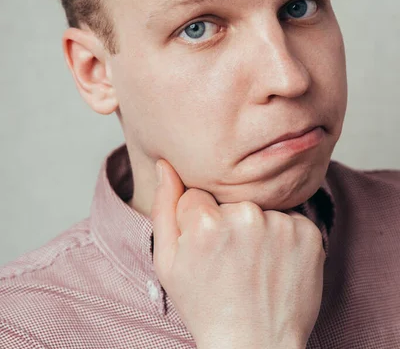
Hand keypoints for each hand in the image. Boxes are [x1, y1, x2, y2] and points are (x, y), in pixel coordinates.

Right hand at [150, 159, 324, 348]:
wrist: (255, 345)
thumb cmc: (206, 306)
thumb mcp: (168, 263)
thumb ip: (164, 207)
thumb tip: (165, 165)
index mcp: (206, 221)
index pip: (198, 195)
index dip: (199, 222)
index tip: (207, 250)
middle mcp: (245, 216)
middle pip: (230, 199)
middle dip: (228, 220)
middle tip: (231, 260)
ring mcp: (281, 224)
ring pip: (260, 207)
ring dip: (257, 227)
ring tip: (254, 265)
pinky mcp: (309, 233)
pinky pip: (289, 218)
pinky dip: (283, 236)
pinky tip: (275, 264)